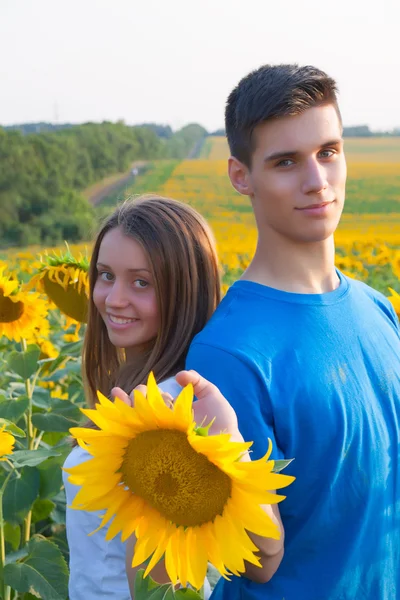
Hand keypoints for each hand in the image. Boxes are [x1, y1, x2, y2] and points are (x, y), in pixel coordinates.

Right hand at [112, 371, 242, 442]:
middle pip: (142, 406)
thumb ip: (197, 381)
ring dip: (126, 408)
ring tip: (120, 400)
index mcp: (174, 409)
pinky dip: (128, 425)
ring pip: (138, 419)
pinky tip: (119, 416)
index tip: (138, 385)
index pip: (152, 397)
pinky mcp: (164, 445)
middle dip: (135, 397)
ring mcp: (164, 434)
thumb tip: (179, 375)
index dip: (142, 390)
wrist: (229, 445)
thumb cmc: (223, 422)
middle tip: (139, 395)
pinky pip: (143, 438)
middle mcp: (165, 421)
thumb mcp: (212, 395)